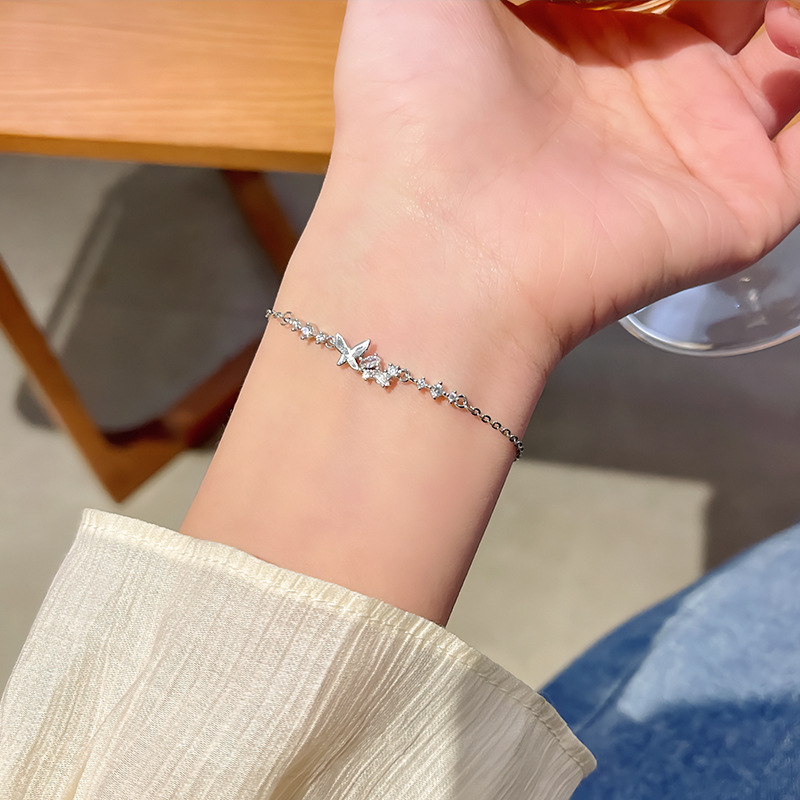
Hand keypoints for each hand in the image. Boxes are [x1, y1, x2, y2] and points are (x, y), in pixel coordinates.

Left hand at [329, 0, 799, 366]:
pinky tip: (792, 45)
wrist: (439, 239)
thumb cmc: (416, 99)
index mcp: (570, 29)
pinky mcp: (734, 209)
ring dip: (796, 17)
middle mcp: (636, 88)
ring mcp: (689, 150)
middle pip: (730, 5)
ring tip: (774, 12)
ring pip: (785, 66)